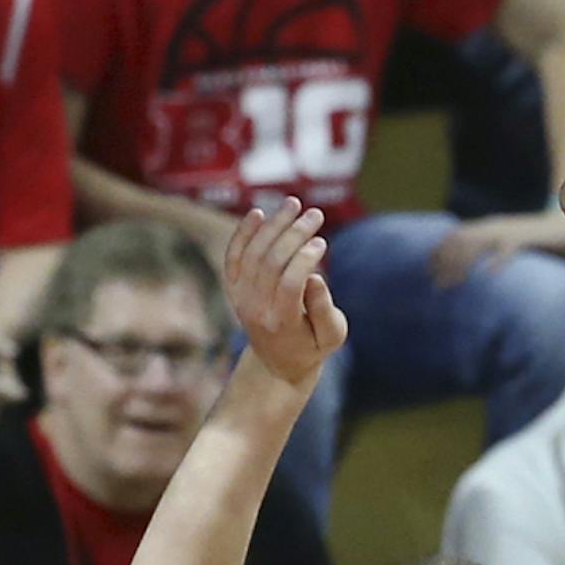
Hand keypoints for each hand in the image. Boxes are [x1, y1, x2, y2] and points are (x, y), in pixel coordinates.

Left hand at [223, 202, 346, 390]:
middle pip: (271, 262)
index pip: (290, 283)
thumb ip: (325, 309)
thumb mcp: (331, 336)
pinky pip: (234, 254)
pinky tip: (259, 213)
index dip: (305, 259)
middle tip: (315, 214)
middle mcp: (254, 308)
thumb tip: (316, 277)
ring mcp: (240, 296)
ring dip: (274, 224)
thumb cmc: (312, 346)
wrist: (275, 362)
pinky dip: (244, 232)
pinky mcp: (233, 286)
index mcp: (281, 322)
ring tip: (294, 203)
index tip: (322, 241)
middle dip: (294, 233)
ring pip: (253, 252)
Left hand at [429, 210, 564, 287]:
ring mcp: (510, 230)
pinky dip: (498, 260)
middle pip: (461, 240)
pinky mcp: (527, 237)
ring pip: (478, 244)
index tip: (429, 271)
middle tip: (437, 286)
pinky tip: (489, 274)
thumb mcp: (511, 243)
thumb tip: (481, 265)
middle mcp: (494, 225)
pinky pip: (508, 248)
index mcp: (489, 226)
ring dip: (462, 265)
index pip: (456, 235)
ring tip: (453, 284)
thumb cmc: (540, 240)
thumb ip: (494, 249)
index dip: (440, 252)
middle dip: (446, 263)